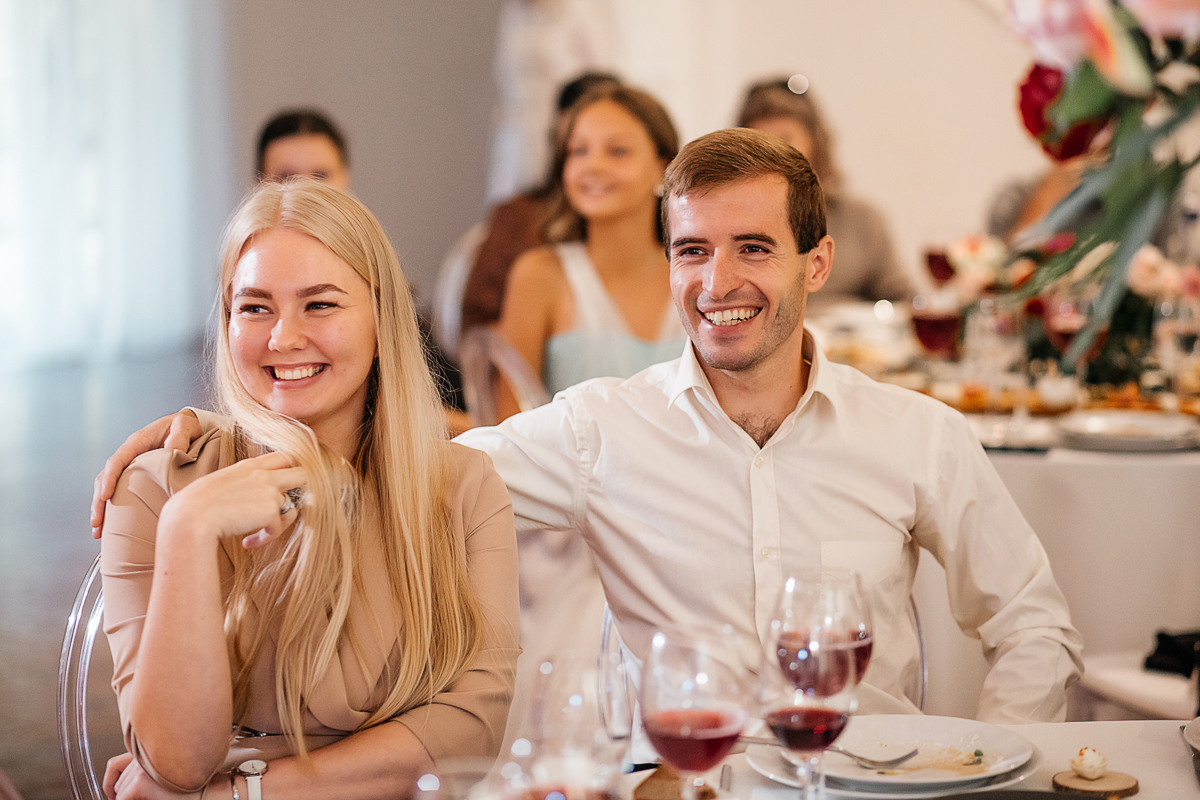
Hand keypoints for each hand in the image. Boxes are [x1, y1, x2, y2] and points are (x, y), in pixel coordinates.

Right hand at [92, 410, 203, 537]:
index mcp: (137, 442)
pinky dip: (113, 508)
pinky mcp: (135, 476)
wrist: (188, 427)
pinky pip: (118, 491)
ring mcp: (130, 466)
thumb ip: (179, 437)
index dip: (109, 479)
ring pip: (107, 487)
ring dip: (101, 508)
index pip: (117, 461)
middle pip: (105, 478)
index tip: (105, 497)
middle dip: (99, 502)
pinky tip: (111, 525)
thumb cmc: (186, 426)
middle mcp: (129, 455)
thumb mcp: (185, 426)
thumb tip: (172, 452)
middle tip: (97, 524)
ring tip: (98, 531)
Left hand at [105, 752, 209, 799]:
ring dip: (128, 799)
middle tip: (141, 799)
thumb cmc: (192, 786)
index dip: (110, 782)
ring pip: (119, 791)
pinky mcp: (140, 782)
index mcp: (150, 750)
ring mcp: (142, 767)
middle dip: (123, 794)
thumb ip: (143, 773)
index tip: (113, 794)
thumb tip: (117, 790)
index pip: (115, 764)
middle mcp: (145, 755)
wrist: (206, 792)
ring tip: (149, 799)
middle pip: (117, 779)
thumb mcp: (164, 776)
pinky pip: (122, 799)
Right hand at [159, 451, 306, 550]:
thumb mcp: (220, 483)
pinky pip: (278, 527)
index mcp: (250, 465)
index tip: (292, 482)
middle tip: (295, 505)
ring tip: (258, 532)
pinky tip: (248, 542)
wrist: (190, 517)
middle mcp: (264, 475)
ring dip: (278, 523)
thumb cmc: (196, 504)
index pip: (284, 456)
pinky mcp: (271, 511)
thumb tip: (254, 497)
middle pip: (302, 474)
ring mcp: (270, 492)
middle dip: (305, 489)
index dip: (293, 468)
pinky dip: (266, 538)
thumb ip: (242, 483)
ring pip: (292, 507)